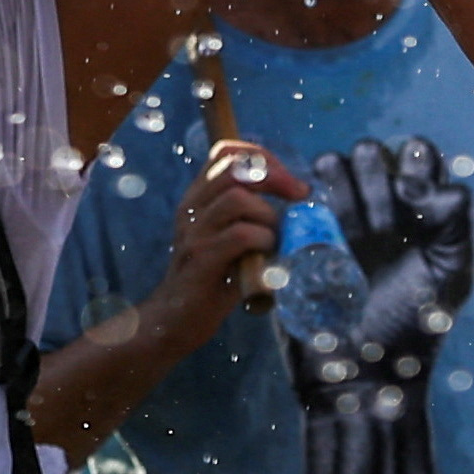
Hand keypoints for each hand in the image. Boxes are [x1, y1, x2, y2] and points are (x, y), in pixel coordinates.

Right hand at [145, 139, 291, 355]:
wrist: (174, 319)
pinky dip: (263, 242)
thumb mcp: (228, 239)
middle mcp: (191, 209)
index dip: (261, 156)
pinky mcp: (201, 260)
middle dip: (275, 177)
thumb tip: (298, 202)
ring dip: (268, 217)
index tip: (288, 181)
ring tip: (272, 239)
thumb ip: (249, 216)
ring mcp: (193, 233)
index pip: (225, 153)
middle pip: (234, 169)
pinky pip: (240, 235)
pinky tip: (265, 258)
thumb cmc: (211, 279)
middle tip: (299, 197)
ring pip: (238, 199)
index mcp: (198, 198)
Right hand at [281, 135, 473, 473]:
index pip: (416, 156)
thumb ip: (454, 224)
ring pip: (332, 169)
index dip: (414, 161)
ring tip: (350, 228)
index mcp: (418, 213)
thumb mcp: (450, 276)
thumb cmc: (413, 330)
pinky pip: (297, 203)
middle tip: (381, 227)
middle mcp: (378, 210)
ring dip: (340, 184)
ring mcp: (336, 223)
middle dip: (373, 177)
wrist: (361, 377)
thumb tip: (438, 185)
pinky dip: (304, 204)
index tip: (413, 194)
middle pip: (370, 156)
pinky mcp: (300, 241)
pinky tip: (317, 230)